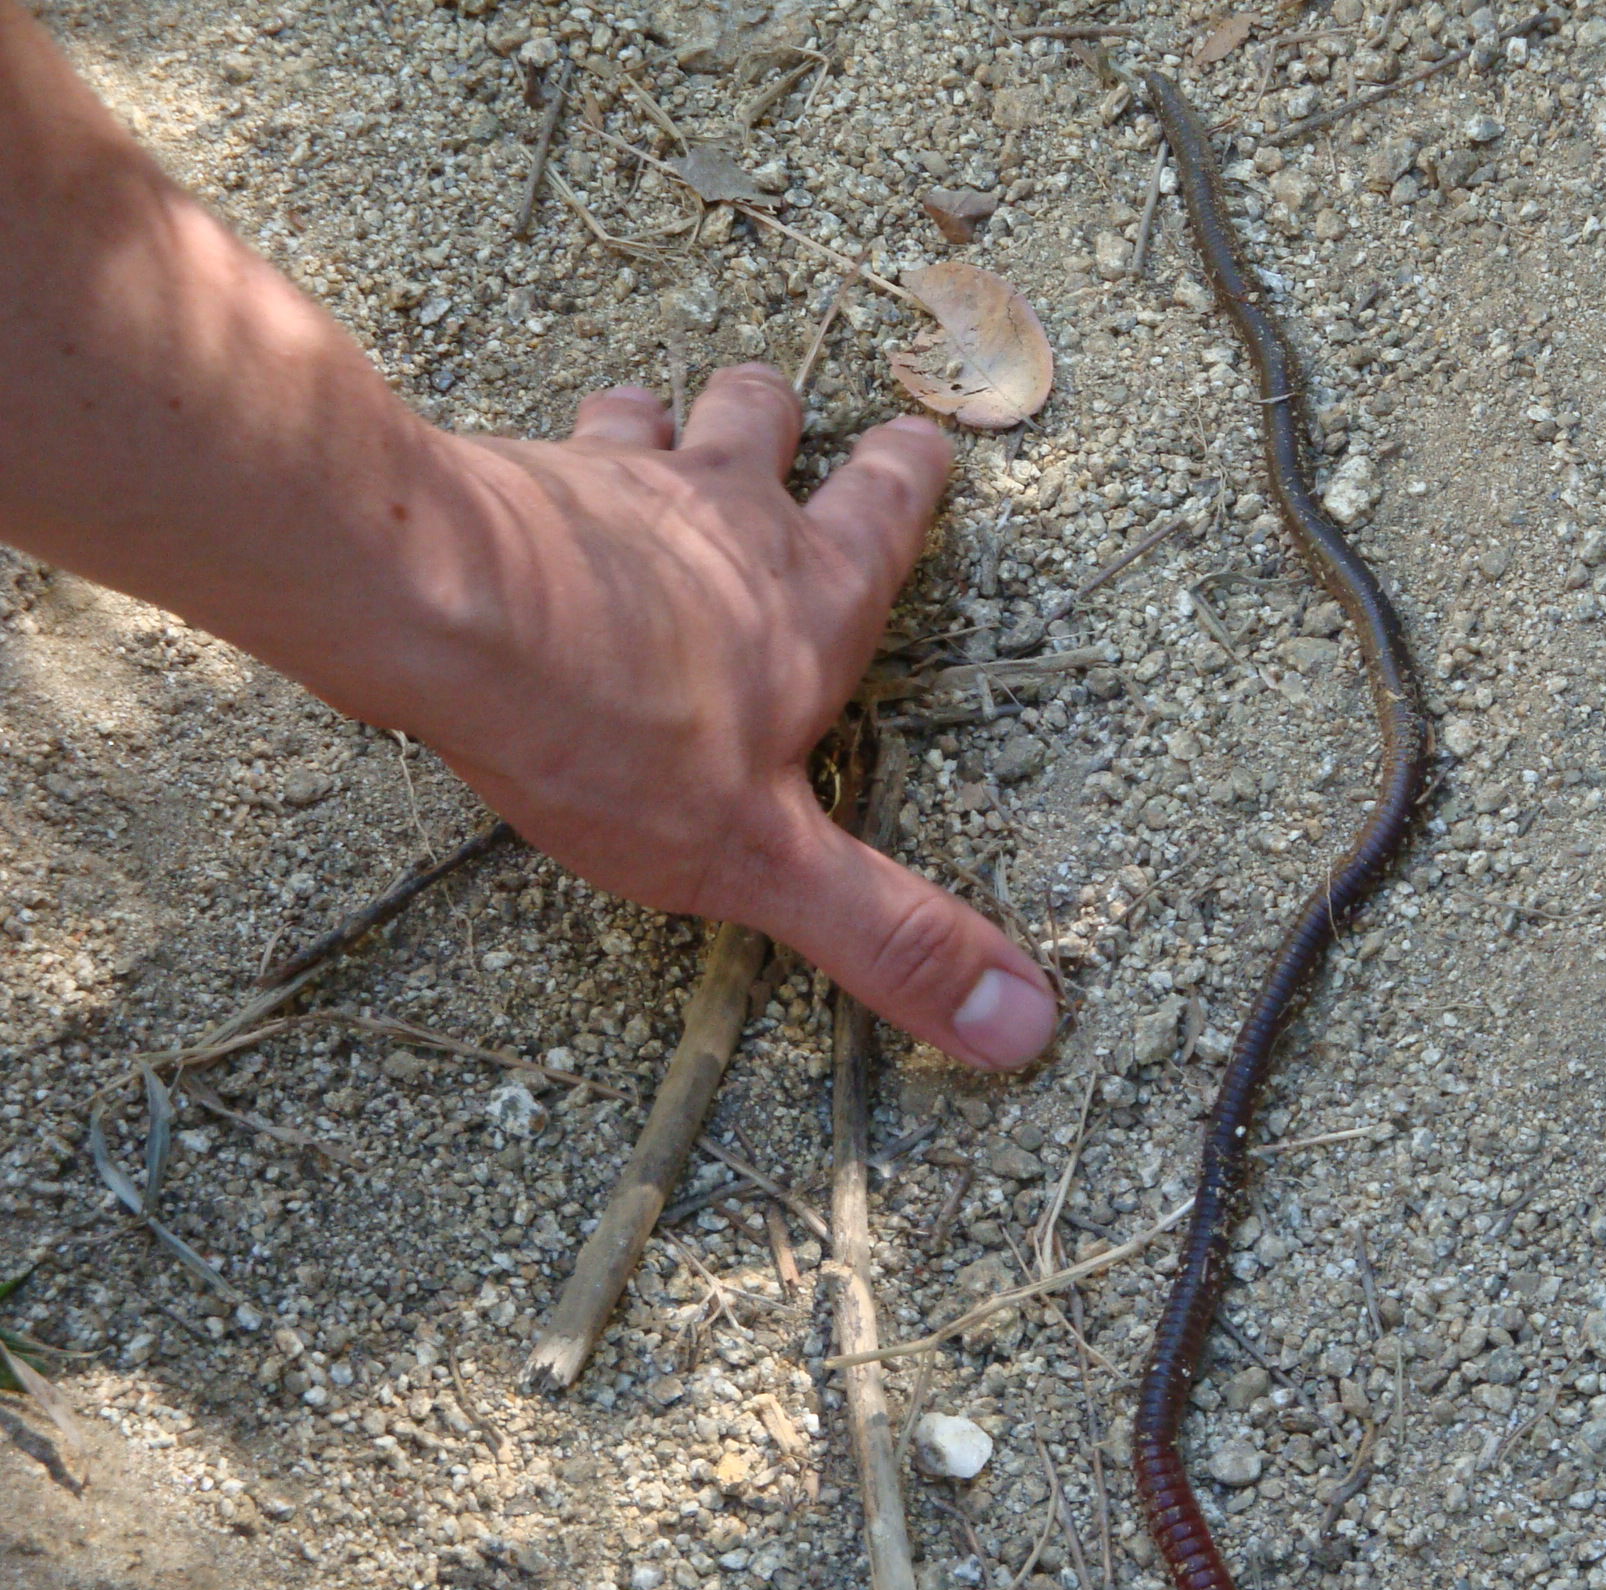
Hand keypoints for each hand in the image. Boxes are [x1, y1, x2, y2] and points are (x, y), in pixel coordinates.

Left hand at [404, 367, 1056, 1070]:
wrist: (438, 614)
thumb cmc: (614, 735)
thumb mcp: (767, 862)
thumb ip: (890, 937)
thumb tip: (1028, 1023)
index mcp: (814, 599)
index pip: (886, 508)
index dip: (909, 472)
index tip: (921, 440)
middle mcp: (725, 518)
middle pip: (766, 425)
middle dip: (780, 419)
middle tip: (781, 411)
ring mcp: (614, 484)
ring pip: (651, 418)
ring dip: (657, 421)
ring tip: (648, 425)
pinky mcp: (507, 481)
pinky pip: (530, 451)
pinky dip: (536, 463)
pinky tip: (513, 492)